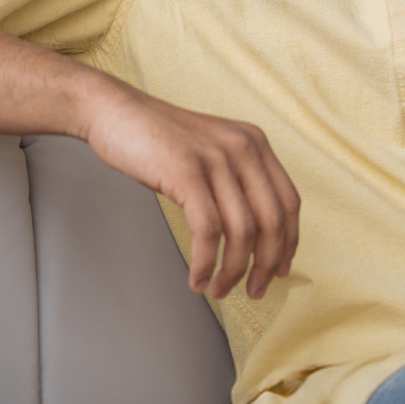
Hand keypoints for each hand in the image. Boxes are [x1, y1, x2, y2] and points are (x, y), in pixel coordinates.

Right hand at [80, 84, 302, 300]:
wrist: (115, 112)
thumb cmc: (158, 140)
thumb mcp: (211, 152)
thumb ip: (234, 181)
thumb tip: (251, 235)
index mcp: (255, 144)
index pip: (289, 201)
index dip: (289, 241)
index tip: (281, 269)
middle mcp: (244, 148)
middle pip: (272, 221)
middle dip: (266, 264)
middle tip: (254, 291)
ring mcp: (216, 158)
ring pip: (241, 230)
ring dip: (233, 270)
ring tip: (219, 290)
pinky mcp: (187, 171)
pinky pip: (208, 230)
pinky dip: (206, 263)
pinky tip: (198, 279)